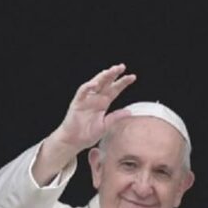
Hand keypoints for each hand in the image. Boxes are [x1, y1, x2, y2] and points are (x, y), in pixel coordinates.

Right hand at [33, 64, 135, 184]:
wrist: (74, 141)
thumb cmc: (88, 134)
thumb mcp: (105, 126)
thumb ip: (115, 117)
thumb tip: (129, 112)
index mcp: (104, 102)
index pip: (115, 89)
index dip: (123, 83)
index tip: (132, 77)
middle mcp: (96, 98)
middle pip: (106, 83)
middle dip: (113, 74)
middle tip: (122, 66)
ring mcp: (86, 99)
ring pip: (95, 83)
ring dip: (102, 76)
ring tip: (110, 71)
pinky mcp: (77, 102)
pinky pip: (82, 92)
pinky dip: (88, 87)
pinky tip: (95, 84)